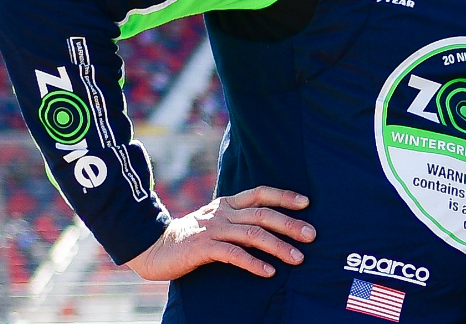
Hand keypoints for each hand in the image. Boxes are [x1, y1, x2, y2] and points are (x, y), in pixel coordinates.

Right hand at [126, 186, 315, 280]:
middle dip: (289, 224)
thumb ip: (238, 222)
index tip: (306, 203)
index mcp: (227, 203)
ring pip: (252, 234)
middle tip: (311, 235)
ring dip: (278, 246)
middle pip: (262, 214)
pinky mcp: (203, 248)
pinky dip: (254, 263)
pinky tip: (269, 272)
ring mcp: (213, 229)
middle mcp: (223, 213)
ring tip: (297, 258)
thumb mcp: (216, 223)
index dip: (284, 196)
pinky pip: (234, 255)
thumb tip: (270, 228)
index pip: (260, 193)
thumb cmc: (191, 238)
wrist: (155, 248)